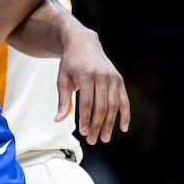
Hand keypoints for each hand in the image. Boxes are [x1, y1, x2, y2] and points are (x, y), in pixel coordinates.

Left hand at [56, 28, 130, 143]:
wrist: (83, 43)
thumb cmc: (70, 64)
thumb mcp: (62, 79)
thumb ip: (62, 100)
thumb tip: (58, 120)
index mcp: (86, 75)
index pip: (87, 102)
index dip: (86, 119)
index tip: (84, 133)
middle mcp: (102, 76)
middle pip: (101, 106)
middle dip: (97, 125)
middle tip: (93, 140)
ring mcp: (113, 77)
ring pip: (113, 105)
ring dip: (109, 124)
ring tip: (104, 138)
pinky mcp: (119, 79)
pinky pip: (124, 99)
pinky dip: (125, 114)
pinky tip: (123, 128)